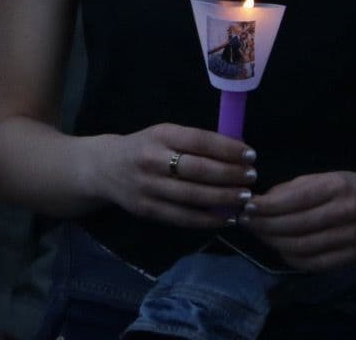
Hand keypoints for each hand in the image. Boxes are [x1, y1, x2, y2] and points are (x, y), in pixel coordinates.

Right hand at [89, 124, 255, 229]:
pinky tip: (227, 218)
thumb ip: (193, 142)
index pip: (200, 141)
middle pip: (198, 170)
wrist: (104, 168)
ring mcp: (148, 187)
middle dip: (230, 175)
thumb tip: (236, 153)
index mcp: (160, 135)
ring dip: (223, 199)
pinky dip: (208, 220)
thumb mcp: (163, 134)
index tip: (250, 155)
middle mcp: (152, 160)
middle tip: (252, 178)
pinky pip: (182, 217)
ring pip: (193, 196)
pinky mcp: (146, 210)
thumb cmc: (144, 147)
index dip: (228, 148)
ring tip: (244, 198)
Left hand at [249, 166, 355, 270]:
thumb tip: (261, 202)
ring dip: (273, 242)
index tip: (247, 206)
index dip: (269, 205)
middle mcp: (345, 213)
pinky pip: (313, 263)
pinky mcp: (350, 257)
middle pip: (297, 225)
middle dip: (265, 225)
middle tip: (246, 221)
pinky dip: (290, 257)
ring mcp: (349, 238)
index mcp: (337, 187)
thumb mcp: (322, 177)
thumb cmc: (346, 186)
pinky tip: (279, 247)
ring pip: (302, 246)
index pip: (297, 199)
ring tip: (258, 234)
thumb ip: (293, 188)